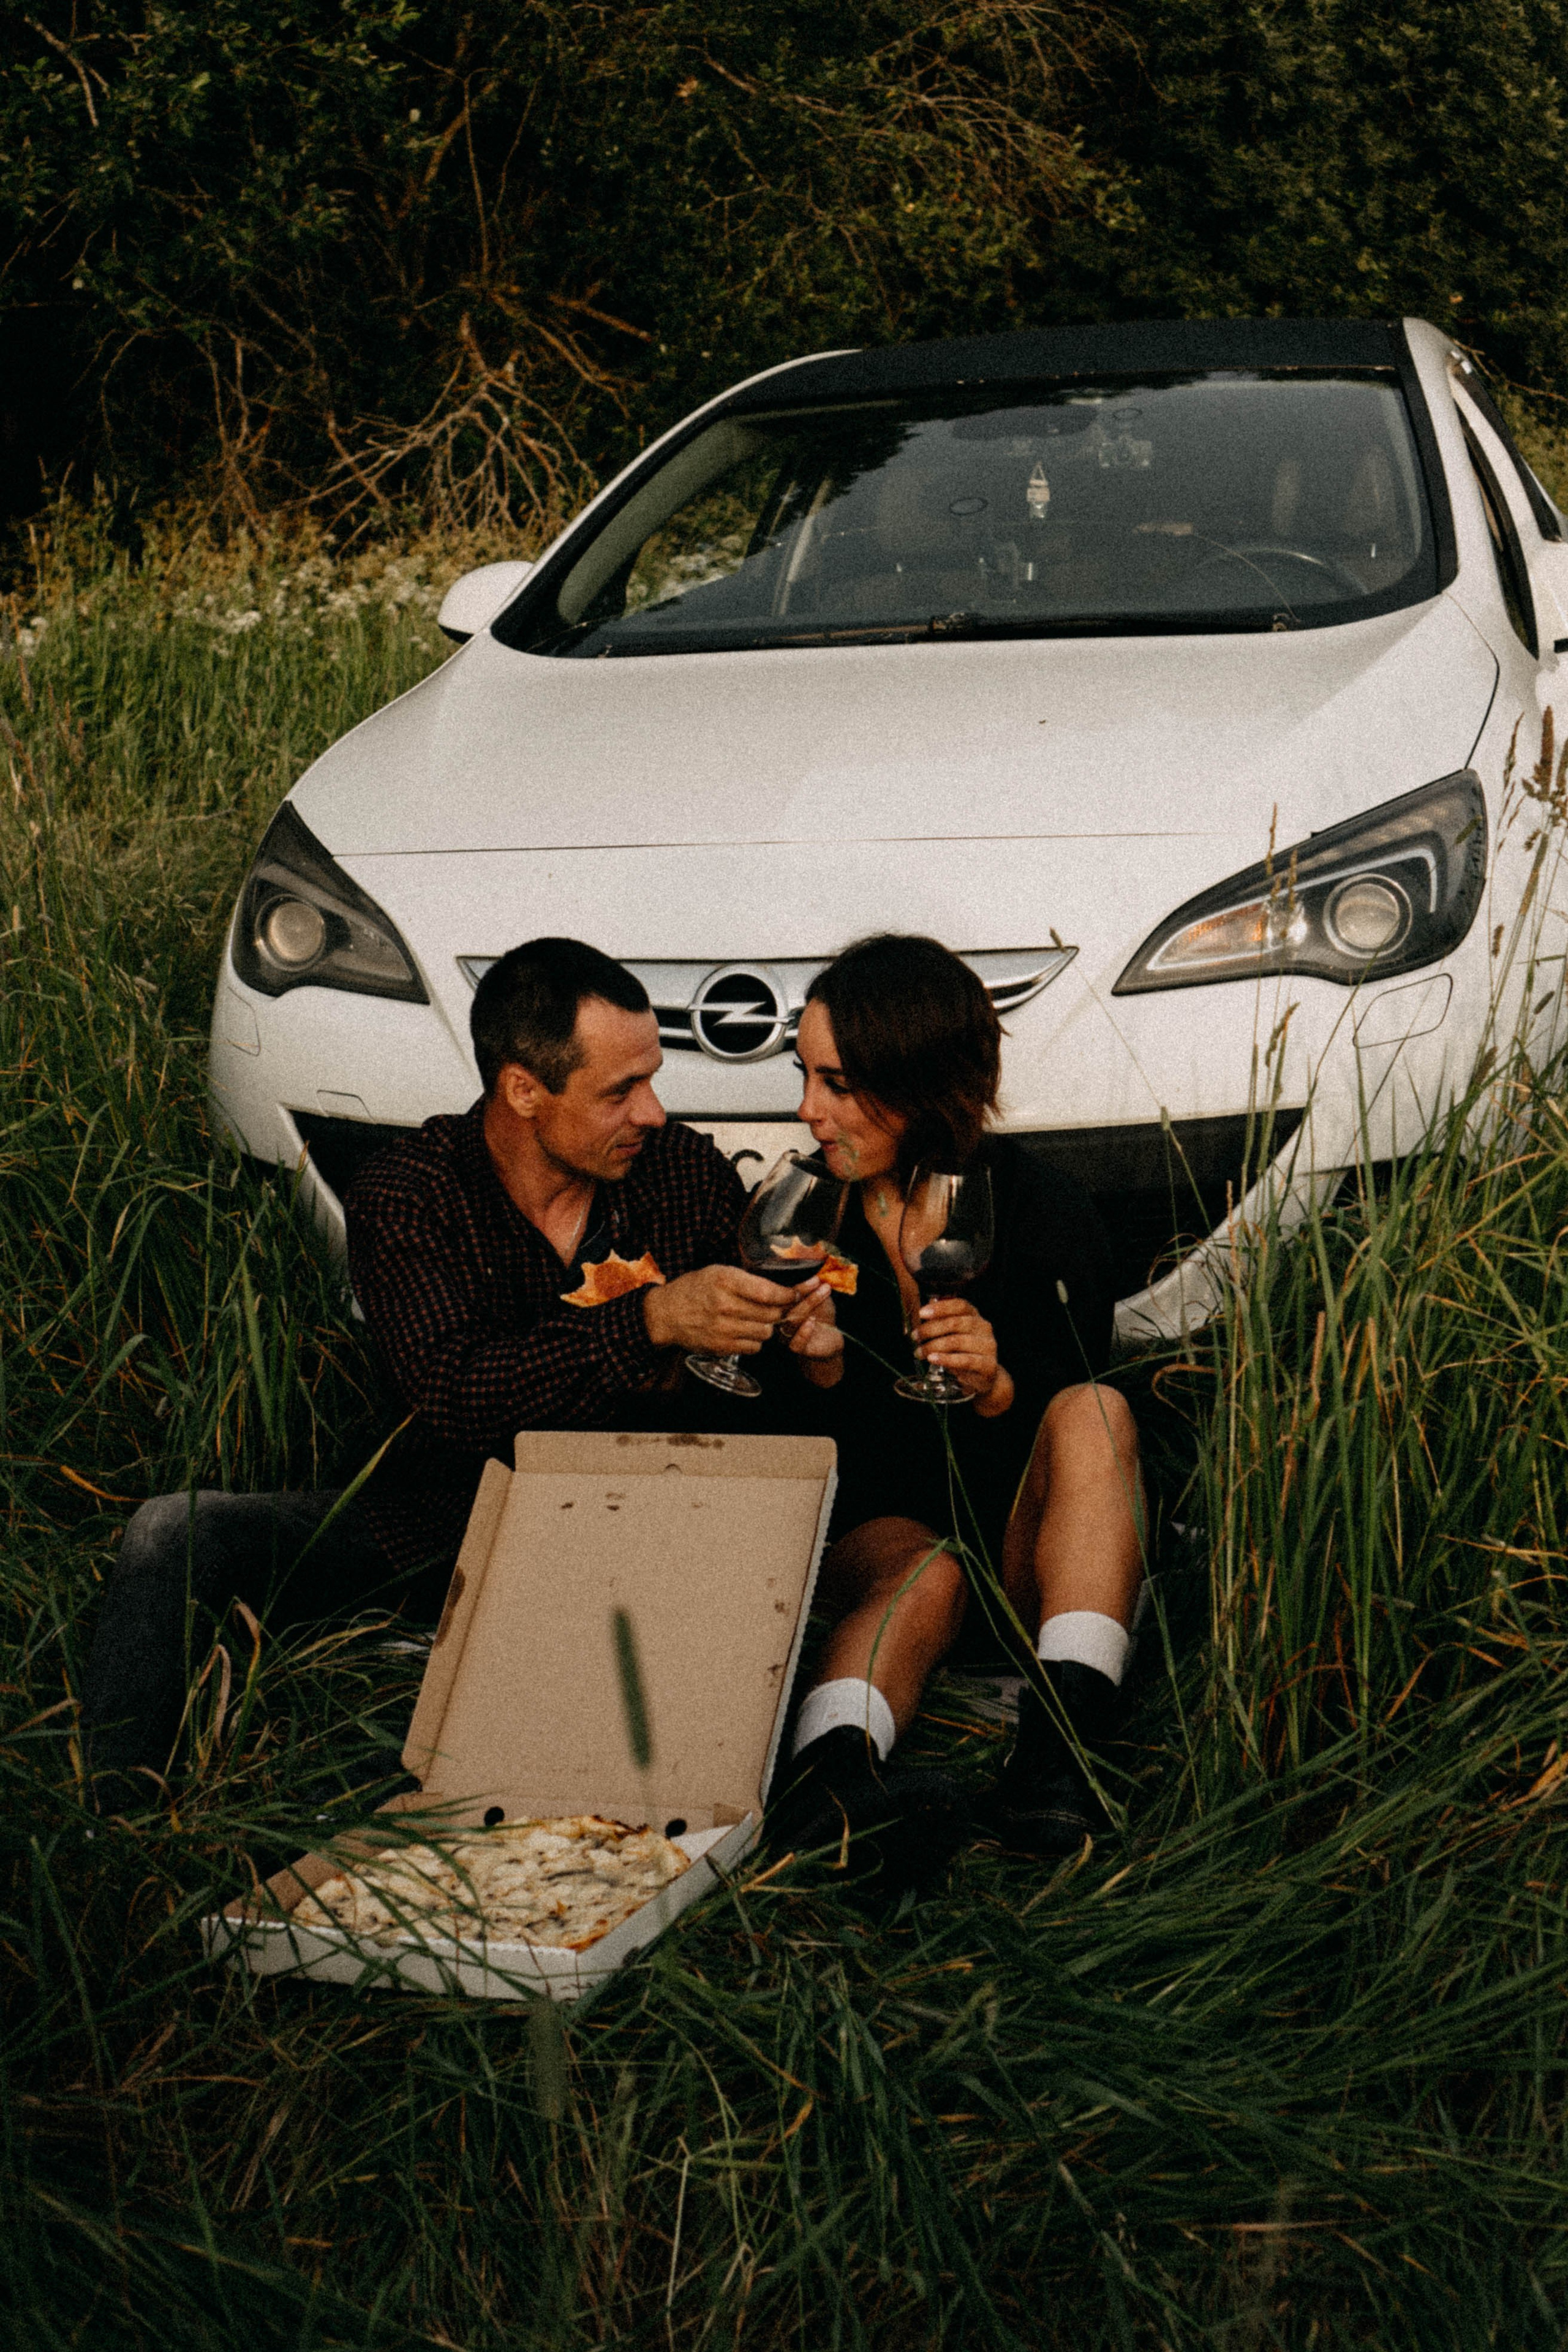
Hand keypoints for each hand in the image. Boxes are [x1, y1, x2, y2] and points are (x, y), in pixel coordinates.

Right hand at [643, 1263, 795, 1356]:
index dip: (787, 1294)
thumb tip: (779, 1287)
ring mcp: (723, 1329)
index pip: (769, 1292)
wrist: (666, 1314)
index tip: (793, 1294)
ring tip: (758, 1319)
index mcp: (726, 1281)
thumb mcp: (718, 1272)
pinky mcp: (721, 1347)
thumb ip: (746, 1279)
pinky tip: (747, 1332)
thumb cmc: (694, 1289)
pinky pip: (754, 1347)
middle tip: (778, 1307)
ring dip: (767, 1326)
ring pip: (765, 1332)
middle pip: (771, 1314)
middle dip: (779, 1310)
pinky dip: (755, 1341)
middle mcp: (725, 1305)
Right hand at [780, 1280, 843, 1384]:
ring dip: (808, 1304)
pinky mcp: (796, 1348)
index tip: (810, 1274)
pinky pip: (795, 1343)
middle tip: (817, 1281)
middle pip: (782, 1304)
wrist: (831, 1338)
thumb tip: (814, 1268)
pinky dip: (804, 1332)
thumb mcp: (819, 1296)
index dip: (793, 1282)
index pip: (779, 1292)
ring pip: (790, 1320)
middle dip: (801, 1290)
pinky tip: (812, 1321)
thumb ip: (815, 1285)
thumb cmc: (822, 1315)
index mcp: (780, 1305)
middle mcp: (779, 1319)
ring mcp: (786, 1334)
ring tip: (822, 1293)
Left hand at [916, 1297, 1011, 1411]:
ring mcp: (988, 1346)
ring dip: (934, 1346)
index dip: (940, 1308)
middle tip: (915, 1336)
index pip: (960, 1305)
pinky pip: (965, 1360)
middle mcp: (983, 1328)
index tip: (921, 1313)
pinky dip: (946, 1359)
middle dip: (931, 1329)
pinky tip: (933, 1359)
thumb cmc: (963, 1353)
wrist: (982, 1379)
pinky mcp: (988, 1364)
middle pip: (956, 1323)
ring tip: (919, 1352)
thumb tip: (919, 1317)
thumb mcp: (952, 1336)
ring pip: (957, 1341)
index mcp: (975, 1316)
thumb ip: (939, 1325)